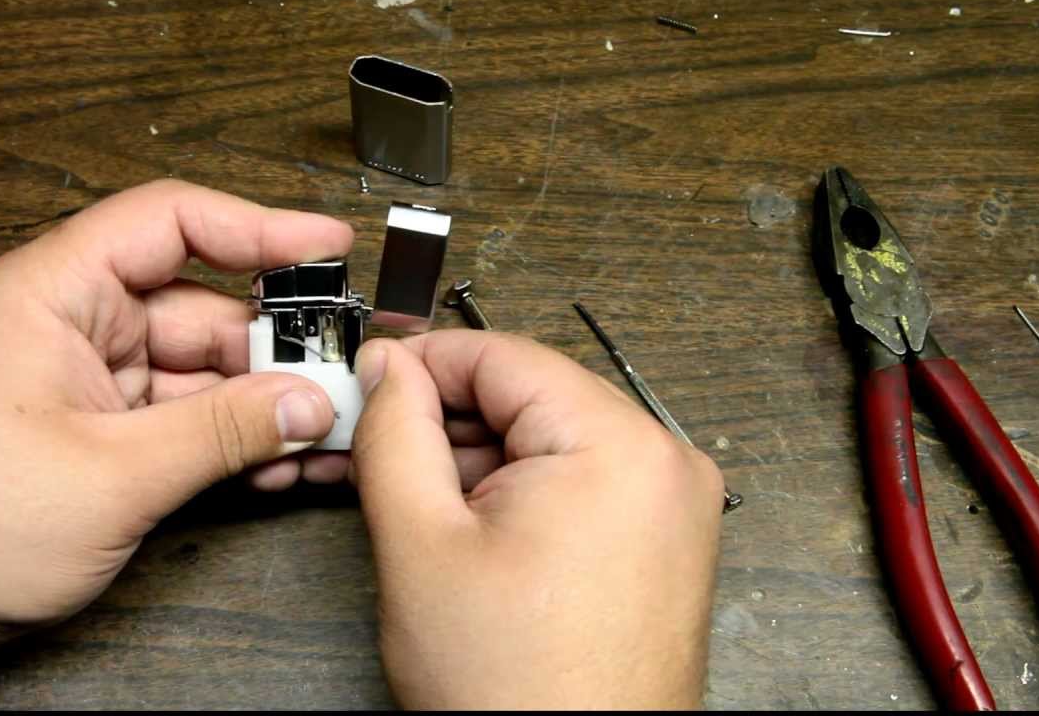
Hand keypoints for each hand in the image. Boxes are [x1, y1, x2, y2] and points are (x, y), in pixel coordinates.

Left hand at [0, 180, 354, 663]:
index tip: (327, 246)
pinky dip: (234, 438)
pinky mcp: (104, 432)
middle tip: (347, 377)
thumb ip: (223, 431)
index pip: (170, 222)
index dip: (257, 226)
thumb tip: (309, 401)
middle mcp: (76, 325)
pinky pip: (188, 417)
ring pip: (204, 370)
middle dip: (279, 346)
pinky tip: (284, 463)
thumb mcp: (112, 474)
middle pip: (203, 307)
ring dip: (267, 403)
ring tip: (330, 434)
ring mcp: (92, 381)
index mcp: (55, 293)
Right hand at [349, 331, 724, 708]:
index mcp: (618, 447)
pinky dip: (516, 492)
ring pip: (547, 441)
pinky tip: (462, 525)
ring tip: (410, 501)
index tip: (369, 377)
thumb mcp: (422, 545)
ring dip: (474, 460)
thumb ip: (394, 435)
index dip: (422, 362)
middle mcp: (663, 464)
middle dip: (443, 420)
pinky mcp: (660, 539)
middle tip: (371, 445)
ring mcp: (669, 504)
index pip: (503, 356)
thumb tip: (388, 370)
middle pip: (528, 397)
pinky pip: (577, 482)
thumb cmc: (519, 693)